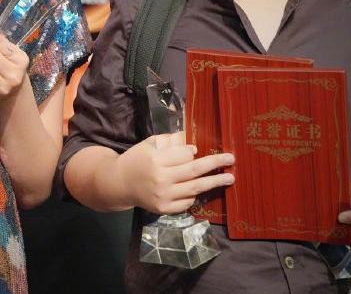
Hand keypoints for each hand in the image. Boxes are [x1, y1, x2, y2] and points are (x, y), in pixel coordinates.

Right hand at [117, 133, 234, 214]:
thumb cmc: (136, 160)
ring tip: (229, 178)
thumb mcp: (149, 144)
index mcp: (156, 159)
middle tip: (231, 159)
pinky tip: (201, 189)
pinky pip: (187, 202)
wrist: (119, 184)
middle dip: (215, 163)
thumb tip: (194, 145)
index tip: (197, 150)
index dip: (192, 151)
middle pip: (194, 170)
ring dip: (214, 182)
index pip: (184, 154)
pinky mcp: (164, 209)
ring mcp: (163, 196)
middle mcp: (160, 179)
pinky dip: (195, 195)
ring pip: (195, 188)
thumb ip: (170, 141)